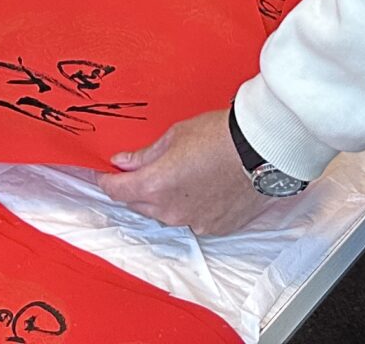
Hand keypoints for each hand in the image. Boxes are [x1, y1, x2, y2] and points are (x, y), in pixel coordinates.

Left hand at [106, 112, 277, 235]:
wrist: (261, 150)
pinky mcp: (215, 228)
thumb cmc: (219, 136)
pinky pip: (192, 220)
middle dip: (136, 189)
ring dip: (163, 199)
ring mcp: (194, 223)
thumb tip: (123, 162)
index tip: (104, 174)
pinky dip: (190, 207)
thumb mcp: (174, 136)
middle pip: (139, 204)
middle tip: (141, 170)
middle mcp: (170, 211)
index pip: (117, 191)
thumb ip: (145, 155)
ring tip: (178, 176)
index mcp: (154, 186)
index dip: (107, 181)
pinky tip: (200, 188)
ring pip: (166, 214)